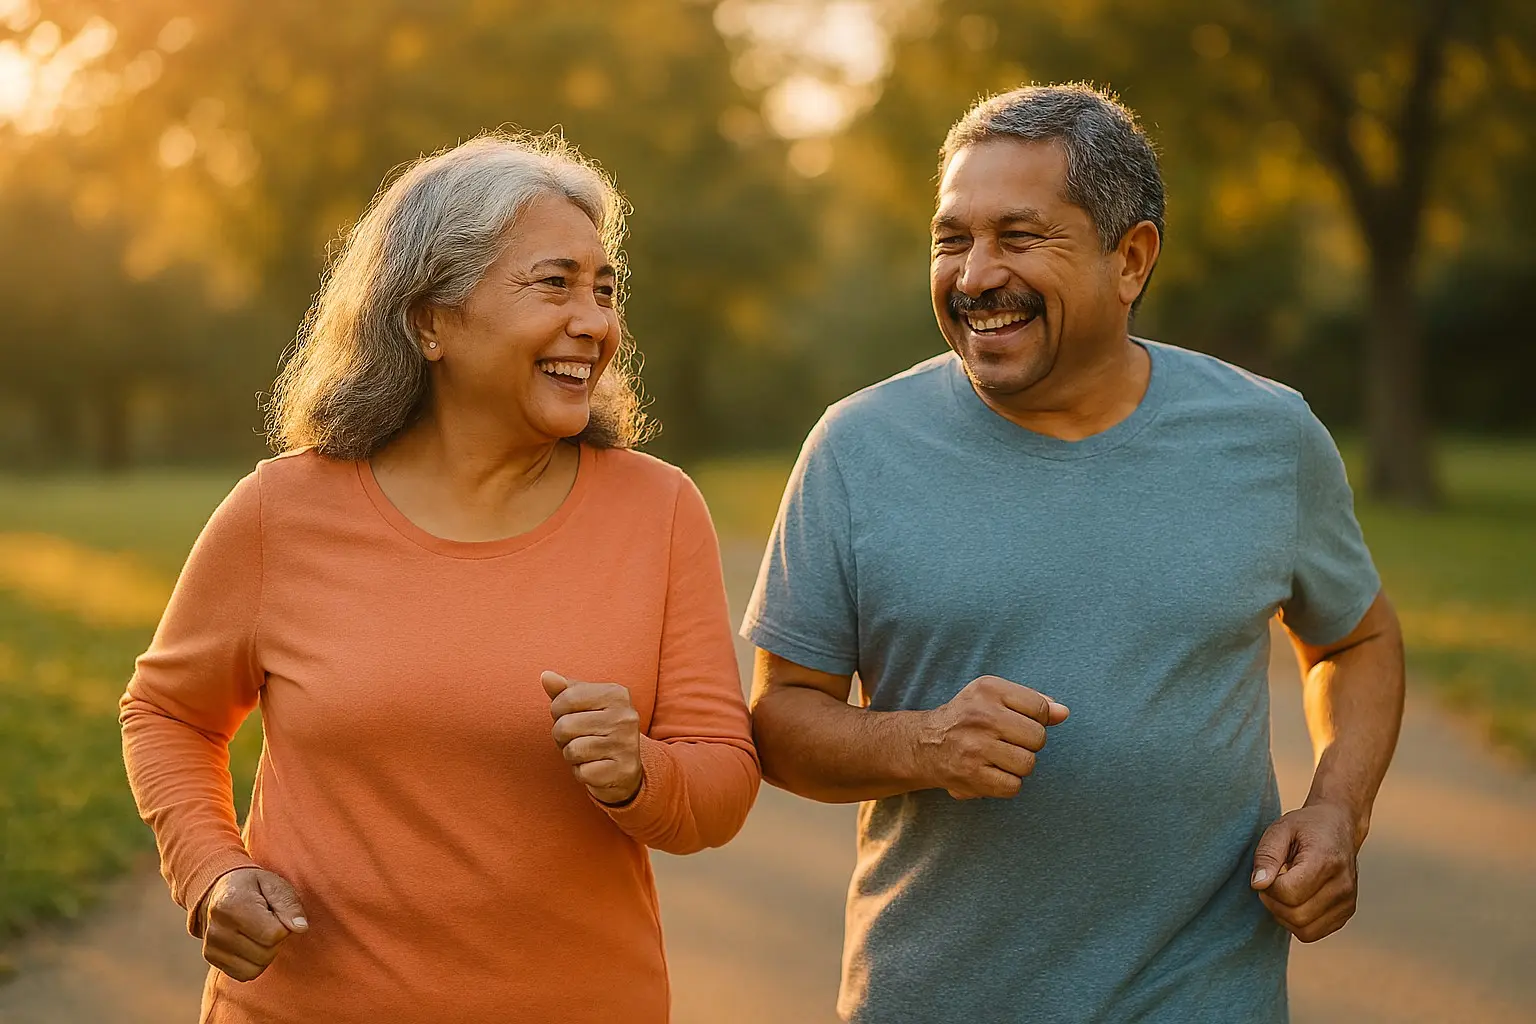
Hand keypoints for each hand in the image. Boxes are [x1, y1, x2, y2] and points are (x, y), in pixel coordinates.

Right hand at [198, 867, 307, 981]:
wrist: (218, 892)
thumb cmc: (253, 886)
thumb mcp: (273, 884)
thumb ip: (289, 904)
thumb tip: (301, 928)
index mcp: (232, 904)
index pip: (273, 934)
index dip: (284, 925)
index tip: (276, 913)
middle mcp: (217, 928)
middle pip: (265, 953)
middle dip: (275, 940)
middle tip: (268, 922)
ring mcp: (211, 946)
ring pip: (256, 968)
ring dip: (266, 953)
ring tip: (259, 932)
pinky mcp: (212, 959)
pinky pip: (245, 975)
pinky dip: (255, 964)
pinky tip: (251, 945)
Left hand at [542, 671, 643, 805]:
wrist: (625, 768)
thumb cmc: (598, 731)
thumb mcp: (584, 706)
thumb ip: (565, 691)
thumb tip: (546, 676)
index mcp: (616, 694)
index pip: (566, 698)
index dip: (558, 711)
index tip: (571, 718)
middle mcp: (625, 716)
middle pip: (565, 725)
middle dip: (562, 736)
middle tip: (578, 739)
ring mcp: (626, 744)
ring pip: (572, 750)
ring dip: (571, 755)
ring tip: (587, 753)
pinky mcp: (623, 770)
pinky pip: (582, 772)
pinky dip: (581, 772)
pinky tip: (595, 768)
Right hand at [917, 675, 1069, 798]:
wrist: (924, 744)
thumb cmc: (968, 718)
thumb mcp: (995, 697)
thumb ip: (1033, 702)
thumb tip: (1064, 713)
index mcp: (989, 689)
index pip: (1040, 708)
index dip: (1038, 720)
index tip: (1019, 723)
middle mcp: (981, 715)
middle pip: (1038, 738)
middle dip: (1029, 744)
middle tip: (1007, 742)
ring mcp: (975, 746)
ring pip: (1028, 764)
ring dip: (1018, 766)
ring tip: (999, 758)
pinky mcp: (971, 774)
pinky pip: (1013, 786)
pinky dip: (1007, 784)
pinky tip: (991, 772)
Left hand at [1251, 802, 1359, 941]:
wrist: (1338, 827)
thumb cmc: (1305, 827)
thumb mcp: (1280, 829)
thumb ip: (1267, 856)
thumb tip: (1258, 885)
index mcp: (1326, 861)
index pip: (1289, 893)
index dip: (1269, 886)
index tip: (1268, 872)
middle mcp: (1342, 885)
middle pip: (1296, 915)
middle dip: (1273, 903)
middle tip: (1271, 882)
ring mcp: (1347, 902)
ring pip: (1304, 930)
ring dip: (1283, 915)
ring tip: (1282, 890)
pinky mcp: (1346, 913)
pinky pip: (1312, 933)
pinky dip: (1296, 922)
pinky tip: (1294, 900)